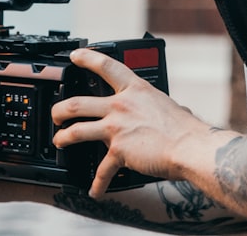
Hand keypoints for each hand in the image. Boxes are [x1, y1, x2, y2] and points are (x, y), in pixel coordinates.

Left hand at [51, 47, 214, 198]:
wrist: (190, 147)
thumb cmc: (185, 128)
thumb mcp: (167, 104)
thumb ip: (154, 106)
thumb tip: (161, 110)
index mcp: (135, 90)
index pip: (106, 66)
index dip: (87, 58)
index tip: (75, 55)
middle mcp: (122, 105)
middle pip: (78, 103)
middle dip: (60, 110)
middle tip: (56, 114)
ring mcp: (117, 128)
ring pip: (77, 131)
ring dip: (63, 138)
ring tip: (59, 141)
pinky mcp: (118, 151)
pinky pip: (102, 170)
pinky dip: (97, 183)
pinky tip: (95, 190)